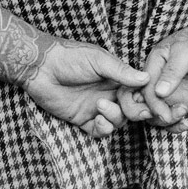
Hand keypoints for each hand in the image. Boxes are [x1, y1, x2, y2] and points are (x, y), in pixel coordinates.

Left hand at [23, 38, 149, 137]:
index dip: (144, 98)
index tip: (147, 101)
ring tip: (100, 106)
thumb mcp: (98, 60)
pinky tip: (97, 118)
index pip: (137, 92)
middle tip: (133, 110)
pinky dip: (103, 128)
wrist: (40, 67)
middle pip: (131, 109)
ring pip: (117, 121)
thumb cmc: (69, 57)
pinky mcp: (82, 119)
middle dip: (134, 112)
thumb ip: (121, 71)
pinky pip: (99, 131)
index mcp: (116, 77)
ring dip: (115, 117)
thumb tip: (146, 78)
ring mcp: (96, 107)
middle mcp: (108, 93)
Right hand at [128, 19, 187, 132]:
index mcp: (154, 64)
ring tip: (184, 115)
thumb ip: (173, 72)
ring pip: (156, 112)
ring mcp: (169, 90)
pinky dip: (176, 124)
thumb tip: (159, 92)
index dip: (151, 104)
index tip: (164, 114)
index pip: (144, 89)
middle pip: (142, 103)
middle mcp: (157, 79)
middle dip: (152, 115)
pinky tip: (186, 124)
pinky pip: (172, 115)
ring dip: (167, 121)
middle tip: (169, 118)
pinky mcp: (181, 98)